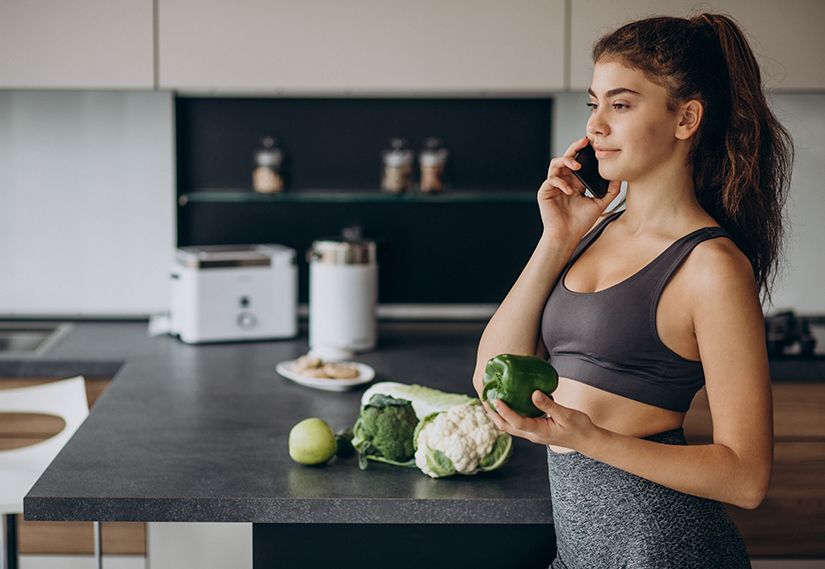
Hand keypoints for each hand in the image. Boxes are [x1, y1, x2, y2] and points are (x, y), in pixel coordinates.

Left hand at [482, 390, 602, 453]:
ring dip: (497, 415)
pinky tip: (507, 404)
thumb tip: (534, 394)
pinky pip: (516, 423)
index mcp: (539, 431)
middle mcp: (532, 434)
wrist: (587, 441)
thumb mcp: (566, 414)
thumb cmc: (579, 428)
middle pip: (506, 426)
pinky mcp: (535, 430)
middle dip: (493, 414)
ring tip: (489, 400)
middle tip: (484, 398)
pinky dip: (507, 415)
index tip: (496, 400)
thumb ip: (550, 405)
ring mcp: (532, 434)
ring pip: (509, 426)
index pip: (517, 422)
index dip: (505, 411)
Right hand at [538, 136, 621, 244]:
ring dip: (566, 161)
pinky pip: (551, 179)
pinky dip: (561, 182)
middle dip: (575, 148)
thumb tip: (620, 178)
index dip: (585, 152)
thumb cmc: (580, 223)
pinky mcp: (545, 191)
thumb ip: (610, 191)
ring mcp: (554, 185)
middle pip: (567, 157)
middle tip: (585, 142)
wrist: (567, 236)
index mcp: (576, 183)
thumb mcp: (600, 204)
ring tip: (577, 166)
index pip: (579, 162)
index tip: (595, 145)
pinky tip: (570, 190)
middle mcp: (564, 181)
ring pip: (556, 163)